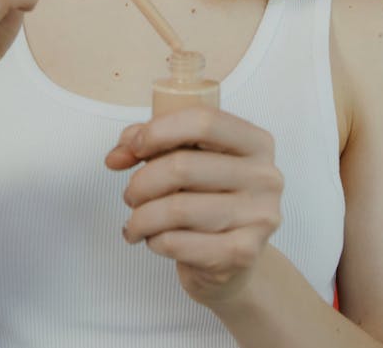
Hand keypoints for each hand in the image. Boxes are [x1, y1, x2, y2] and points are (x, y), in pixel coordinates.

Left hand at [105, 108, 283, 308]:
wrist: (234, 260)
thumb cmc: (208, 198)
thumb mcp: (186, 158)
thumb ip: (150, 145)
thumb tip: (117, 155)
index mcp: (255, 141)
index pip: (203, 121)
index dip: (160, 130)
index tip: (135, 146)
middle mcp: (265, 176)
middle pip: (183, 166)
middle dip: (142, 181)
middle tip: (130, 194)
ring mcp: (259, 216)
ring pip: (177, 208)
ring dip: (142, 216)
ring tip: (136, 221)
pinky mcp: (243, 253)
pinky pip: (179, 243)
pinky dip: (154, 240)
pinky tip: (153, 239)